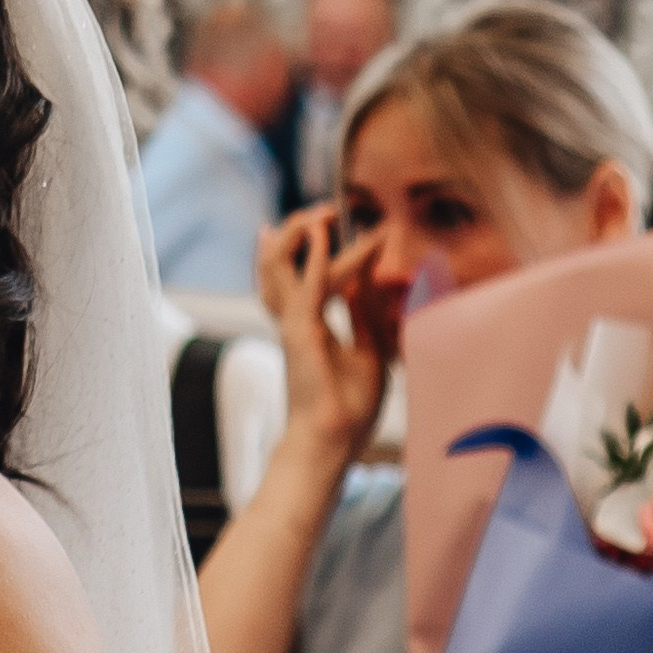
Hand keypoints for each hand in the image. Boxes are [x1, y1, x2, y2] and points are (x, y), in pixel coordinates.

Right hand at [255, 201, 387, 473]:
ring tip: (322, 212)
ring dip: (301, 235)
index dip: (328, 250)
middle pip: (282, 265)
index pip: (310, 276)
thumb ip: (366, 314)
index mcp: (308, 327)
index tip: (356, 229)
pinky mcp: (301, 331)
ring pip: (282, 267)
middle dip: (298, 233)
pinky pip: (308, 285)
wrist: (331, 442)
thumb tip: (370, 282)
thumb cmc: (349, 408)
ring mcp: (293, 325)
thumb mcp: (370, 350)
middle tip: (324, 210)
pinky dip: (315, 257)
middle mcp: (294, 321)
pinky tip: (322, 232)